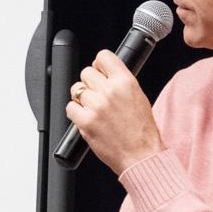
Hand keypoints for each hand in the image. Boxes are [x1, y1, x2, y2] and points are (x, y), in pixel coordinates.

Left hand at [65, 50, 164, 172]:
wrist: (141, 155)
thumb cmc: (142, 132)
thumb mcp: (138, 97)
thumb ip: (120, 83)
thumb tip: (105, 74)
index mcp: (125, 82)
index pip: (103, 57)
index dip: (98, 64)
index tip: (99, 71)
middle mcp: (110, 91)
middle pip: (86, 72)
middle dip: (89, 83)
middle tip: (96, 95)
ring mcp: (96, 106)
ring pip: (76, 89)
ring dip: (81, 99)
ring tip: (93, 109)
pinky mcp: (85, 122)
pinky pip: (70, 108)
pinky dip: (75, 113)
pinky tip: (86, 118)